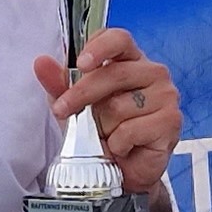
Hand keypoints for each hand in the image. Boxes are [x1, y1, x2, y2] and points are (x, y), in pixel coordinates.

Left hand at [31, 25, 181, 200]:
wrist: (124, 172)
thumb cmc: (103, 134)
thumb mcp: (75, 107)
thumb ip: (60, 84)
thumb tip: (41, 63)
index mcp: (130, 61)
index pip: (119, 39)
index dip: (99, 47)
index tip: (81, 63)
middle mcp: (152, 73)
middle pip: (114, 73)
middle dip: (81, 94)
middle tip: (64, 110)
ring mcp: (165, 96)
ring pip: (119, 106)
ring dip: (102, 127)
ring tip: (106, 136)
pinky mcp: (170, 122)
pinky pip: (130, 130)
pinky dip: (117, 143)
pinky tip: (122, 147)